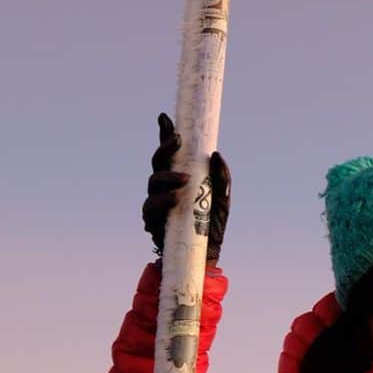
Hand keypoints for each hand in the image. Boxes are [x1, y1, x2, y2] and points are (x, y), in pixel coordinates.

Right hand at [142, 113, 230, 263]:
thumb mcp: (223, 200)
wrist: (206, 255)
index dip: (165, 134)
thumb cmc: (212, 225)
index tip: (165, 117)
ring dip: (167, 178)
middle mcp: (165, 187)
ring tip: (183, 182)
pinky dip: (161, 202)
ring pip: (152, 182)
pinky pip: (150, 207)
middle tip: (178, 141)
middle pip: (158, 163)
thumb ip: (221, 178)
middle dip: (165, 148)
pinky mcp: (153, 221)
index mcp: (180, 178)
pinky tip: (173, 201)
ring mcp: (157, 203)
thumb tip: (216, 155)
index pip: (170, 154)